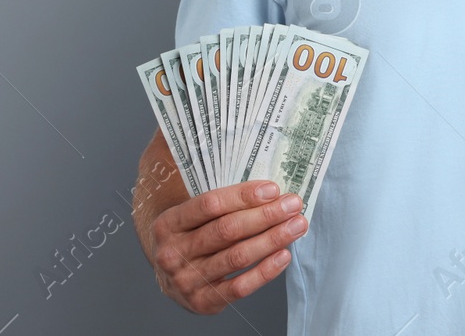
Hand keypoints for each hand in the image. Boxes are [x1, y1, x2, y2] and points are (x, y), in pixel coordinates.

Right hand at [146, 180, 308, 313]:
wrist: (169, 275)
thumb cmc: (189, 234)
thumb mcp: (188, 212)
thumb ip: (213, 190)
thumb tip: (249, 162)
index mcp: (168, 224)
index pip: (209, 205)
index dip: (244, 195)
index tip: (273, 189)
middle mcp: (172, 253)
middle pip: (227, 230)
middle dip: (265, 215)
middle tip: (293, 204)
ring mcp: (186, 281)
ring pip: (237, 256)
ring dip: (272, 239)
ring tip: (297, 225)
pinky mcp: (203, 302)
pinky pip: (239, 287)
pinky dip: (265, 271)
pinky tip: (284, 255)